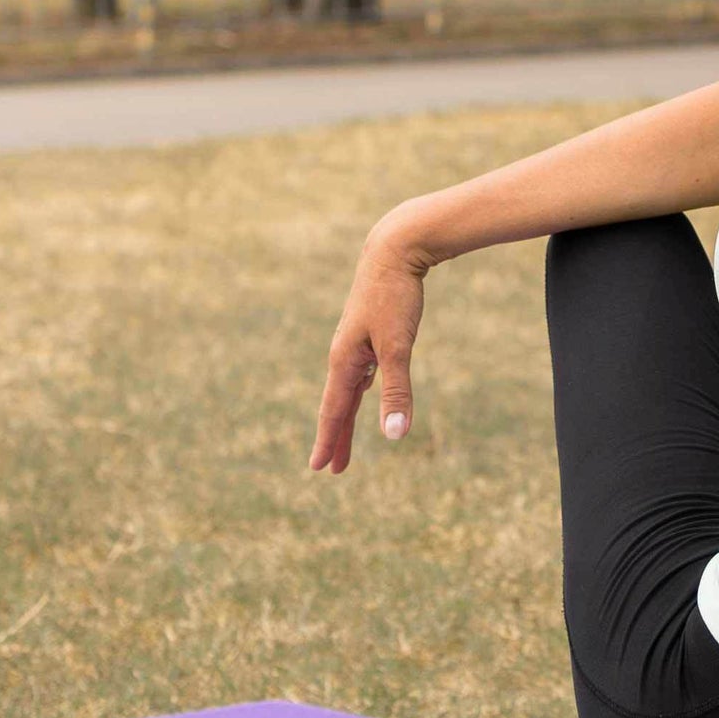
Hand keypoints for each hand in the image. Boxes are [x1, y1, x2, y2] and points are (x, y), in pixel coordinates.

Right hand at [308, 232, 431, 473]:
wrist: (395, 248)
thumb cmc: (395, 296)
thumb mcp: (398, 347)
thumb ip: (397, 391)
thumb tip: (394, 435)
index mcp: (345, 360)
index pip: (335, 411)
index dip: (329, 441)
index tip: (320, 468)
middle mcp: (345, 354)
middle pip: (339, 405)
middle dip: (337, 436)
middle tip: (333, 468)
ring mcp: (355, 342)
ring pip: (349, 388)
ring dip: (346, 415)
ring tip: (345, 437)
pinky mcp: (368, 331)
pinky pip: (359, 370)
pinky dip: (358, 390)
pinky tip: (363, 390)